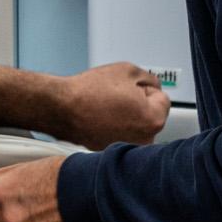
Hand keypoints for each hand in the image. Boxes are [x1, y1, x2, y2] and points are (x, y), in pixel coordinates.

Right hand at [54, 62, 169, 149]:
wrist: (60, 108)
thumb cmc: (88, 92)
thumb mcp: (126, 70)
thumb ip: (149, 78)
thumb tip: (152, 86)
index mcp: (153, 120)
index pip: (161, 98)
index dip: (143, 87)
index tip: (127, 88)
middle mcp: (144, 139)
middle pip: (150, 114)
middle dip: (138, 104)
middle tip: (115, 96)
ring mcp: (127, 148)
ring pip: (135, 126)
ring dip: (126, 116)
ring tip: (105, 107)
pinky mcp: (111, 151)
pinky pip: (120, 135)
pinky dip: (113, 127)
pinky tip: (99, 117)